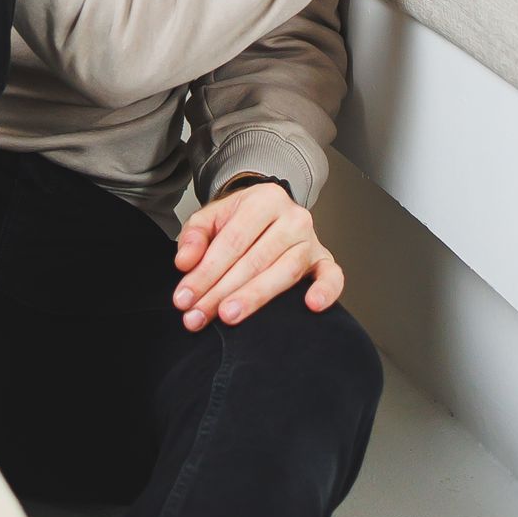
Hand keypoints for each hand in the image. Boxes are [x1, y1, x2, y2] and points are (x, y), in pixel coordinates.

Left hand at [171, 180, 343, 330]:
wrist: (268, 214)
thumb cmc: (239, 222)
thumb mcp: (212, 218)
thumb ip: (194, 236)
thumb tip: (184, 262)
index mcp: (263, 200)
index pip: (232, 241)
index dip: (205, 272)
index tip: (185, 298)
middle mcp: (292, 217)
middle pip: (255, 259)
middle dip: (221, 291)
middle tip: (198, 315)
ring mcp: (311, 240)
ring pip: (285, 271)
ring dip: (255, 297)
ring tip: (229, 316)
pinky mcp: (325, 261)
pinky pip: (332, 276)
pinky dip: (327, 291)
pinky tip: (311, 306)